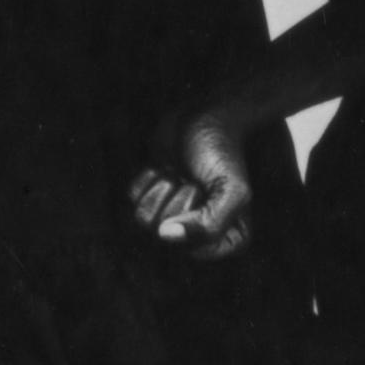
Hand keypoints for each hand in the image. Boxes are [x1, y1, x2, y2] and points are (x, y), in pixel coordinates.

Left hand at [129, 106, 261, 260]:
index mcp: (229, 237)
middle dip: (175, 201)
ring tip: (179, 173)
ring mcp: (173, 213)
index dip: (193, 222)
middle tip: (192, 181)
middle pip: (165, 236)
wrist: (203, 114)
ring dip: (159, 189)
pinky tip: (166, 167)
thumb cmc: (221, 151)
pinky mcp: (152, 193)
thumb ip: (208, 225)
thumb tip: (166, 236)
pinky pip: (133, 199)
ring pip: (144, 220)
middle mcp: (199, 231)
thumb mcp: (231, 190)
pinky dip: (147, 179)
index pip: (195, 251)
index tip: (205, 196)